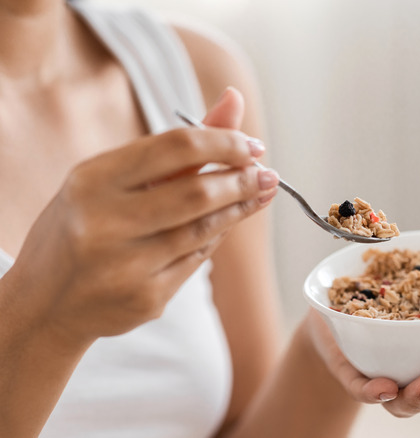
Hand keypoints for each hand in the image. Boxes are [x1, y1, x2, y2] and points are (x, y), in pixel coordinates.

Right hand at [7, 88, 278, 345]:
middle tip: (268, 174)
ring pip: (203, 230)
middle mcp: (105, 222)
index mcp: (92, 180)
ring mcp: (125, 265)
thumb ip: (176, 146)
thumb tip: (235, 100)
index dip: (224, 142)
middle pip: (197, 192)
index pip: (175, 147)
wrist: (45, 303)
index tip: (253, 146)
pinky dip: (215, 238)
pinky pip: (196, 260)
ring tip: (262, 193)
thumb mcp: (111, 179)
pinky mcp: (145, 298)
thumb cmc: (84, 226)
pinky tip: (226, 224)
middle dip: (242, 180)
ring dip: (240, 208)